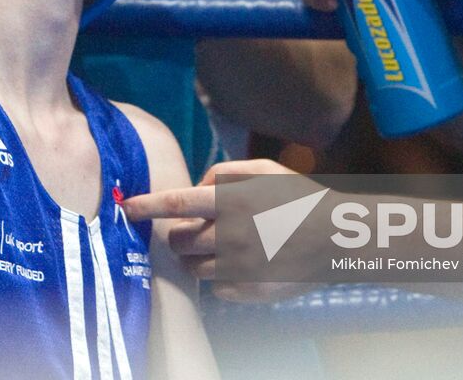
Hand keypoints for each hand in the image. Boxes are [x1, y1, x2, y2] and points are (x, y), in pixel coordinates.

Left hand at [121, 158, 307, 301]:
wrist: (337, 239)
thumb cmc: (298, 198)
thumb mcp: (265, 171)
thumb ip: (224, 173)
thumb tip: (197, 188)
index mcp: (232, 202)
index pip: (175, 203)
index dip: (146, 205)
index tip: (125, 206)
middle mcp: (232, 235)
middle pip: (179, 241)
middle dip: (181, 234)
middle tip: (202, 228)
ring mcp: (240, 267)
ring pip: (193, 267)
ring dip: (198, 256)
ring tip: (224, 245)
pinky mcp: (248, 291)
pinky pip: (216, 287)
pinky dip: (221, 275)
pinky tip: (245, 262)